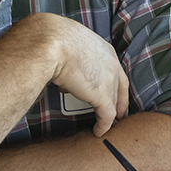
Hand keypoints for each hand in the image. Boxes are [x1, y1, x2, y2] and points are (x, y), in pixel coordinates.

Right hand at [26, 13, 129, 136]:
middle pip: (119, 88)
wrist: (51, 42)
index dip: (116, 86)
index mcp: (105, 50)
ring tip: (104, 124)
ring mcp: (109, 80)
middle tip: (117, 114)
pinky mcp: (102, 95)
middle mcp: (112, 64)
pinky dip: (103, 125)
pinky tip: (99, 131)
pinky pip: (106, 115)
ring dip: (109, 115)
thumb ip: (73, 59)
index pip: (116, 72)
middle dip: (118, 102)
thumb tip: (65, 71)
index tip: (113, 95)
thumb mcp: (69, 46)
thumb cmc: (52, 39)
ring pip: (113, 102)